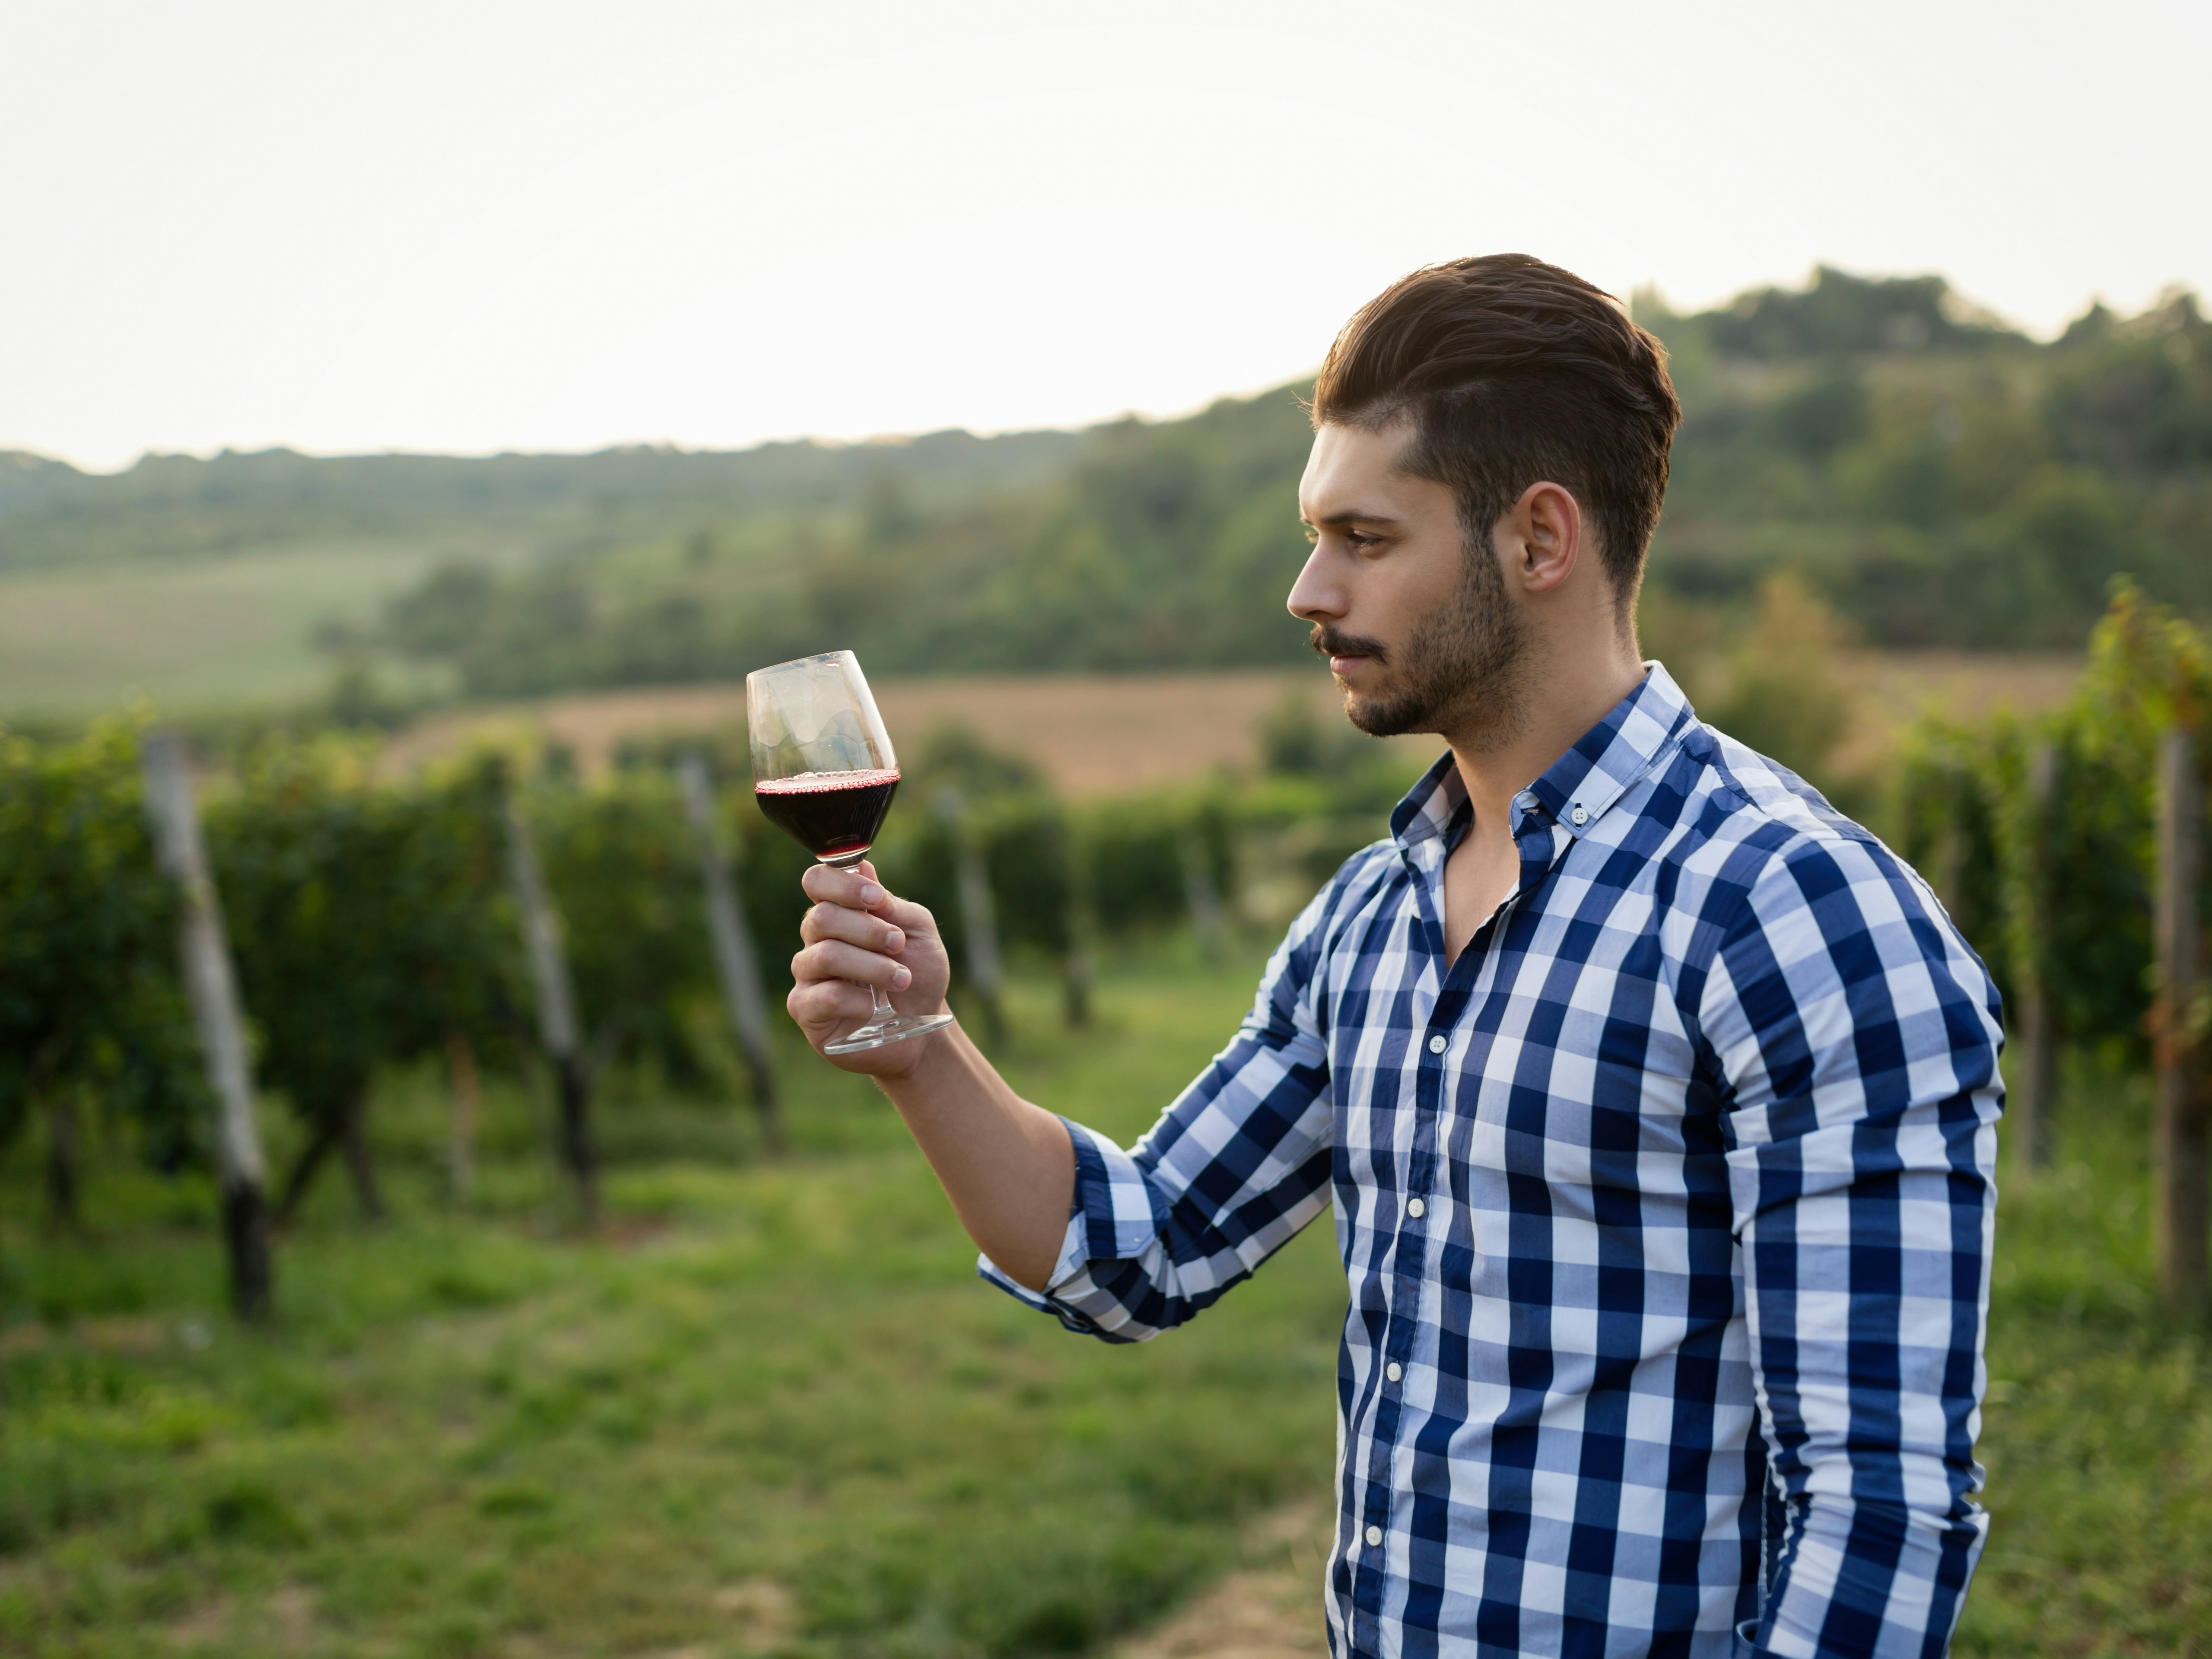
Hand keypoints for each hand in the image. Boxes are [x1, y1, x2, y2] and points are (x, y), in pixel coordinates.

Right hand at [789, 861, 953, 1073]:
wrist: (923, 1026)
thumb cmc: (918, 973)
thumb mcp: (919, 933)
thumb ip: (891, 905)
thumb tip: (862, 867)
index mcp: (840, 912)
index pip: (817, 882)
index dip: (842, 885)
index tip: (876, 899)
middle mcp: (816, 939)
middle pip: (821, 917)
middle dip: (867, 930)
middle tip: (898, 944)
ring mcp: (808, 975)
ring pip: (825, 956)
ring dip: (871, 966)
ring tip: (901, 979)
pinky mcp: (806, 1010)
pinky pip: (824, 996)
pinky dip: (858, 1000)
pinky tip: (876, 1007)